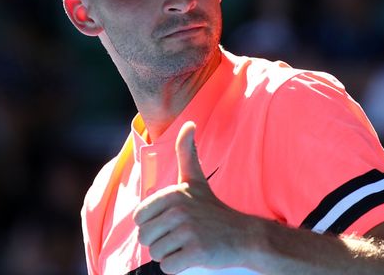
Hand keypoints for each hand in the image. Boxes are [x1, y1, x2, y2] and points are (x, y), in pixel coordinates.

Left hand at [133, 121, 259, 273]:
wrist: (244, 235)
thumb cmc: (213, 209)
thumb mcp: (196, 179)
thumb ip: (186, 152)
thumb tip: (188, 123)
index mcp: (172, 194)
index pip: (139, 219)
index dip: (152, 224)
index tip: (173, 221)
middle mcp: (178, 210)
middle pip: (145, 238)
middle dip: (160, 241)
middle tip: (182, 235)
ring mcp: (188, 231)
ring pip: (156, 254)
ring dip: (170, 254)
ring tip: (188, 244)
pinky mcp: (196, 253)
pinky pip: (168, 268)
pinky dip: (178, 266)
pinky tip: (193, 255)